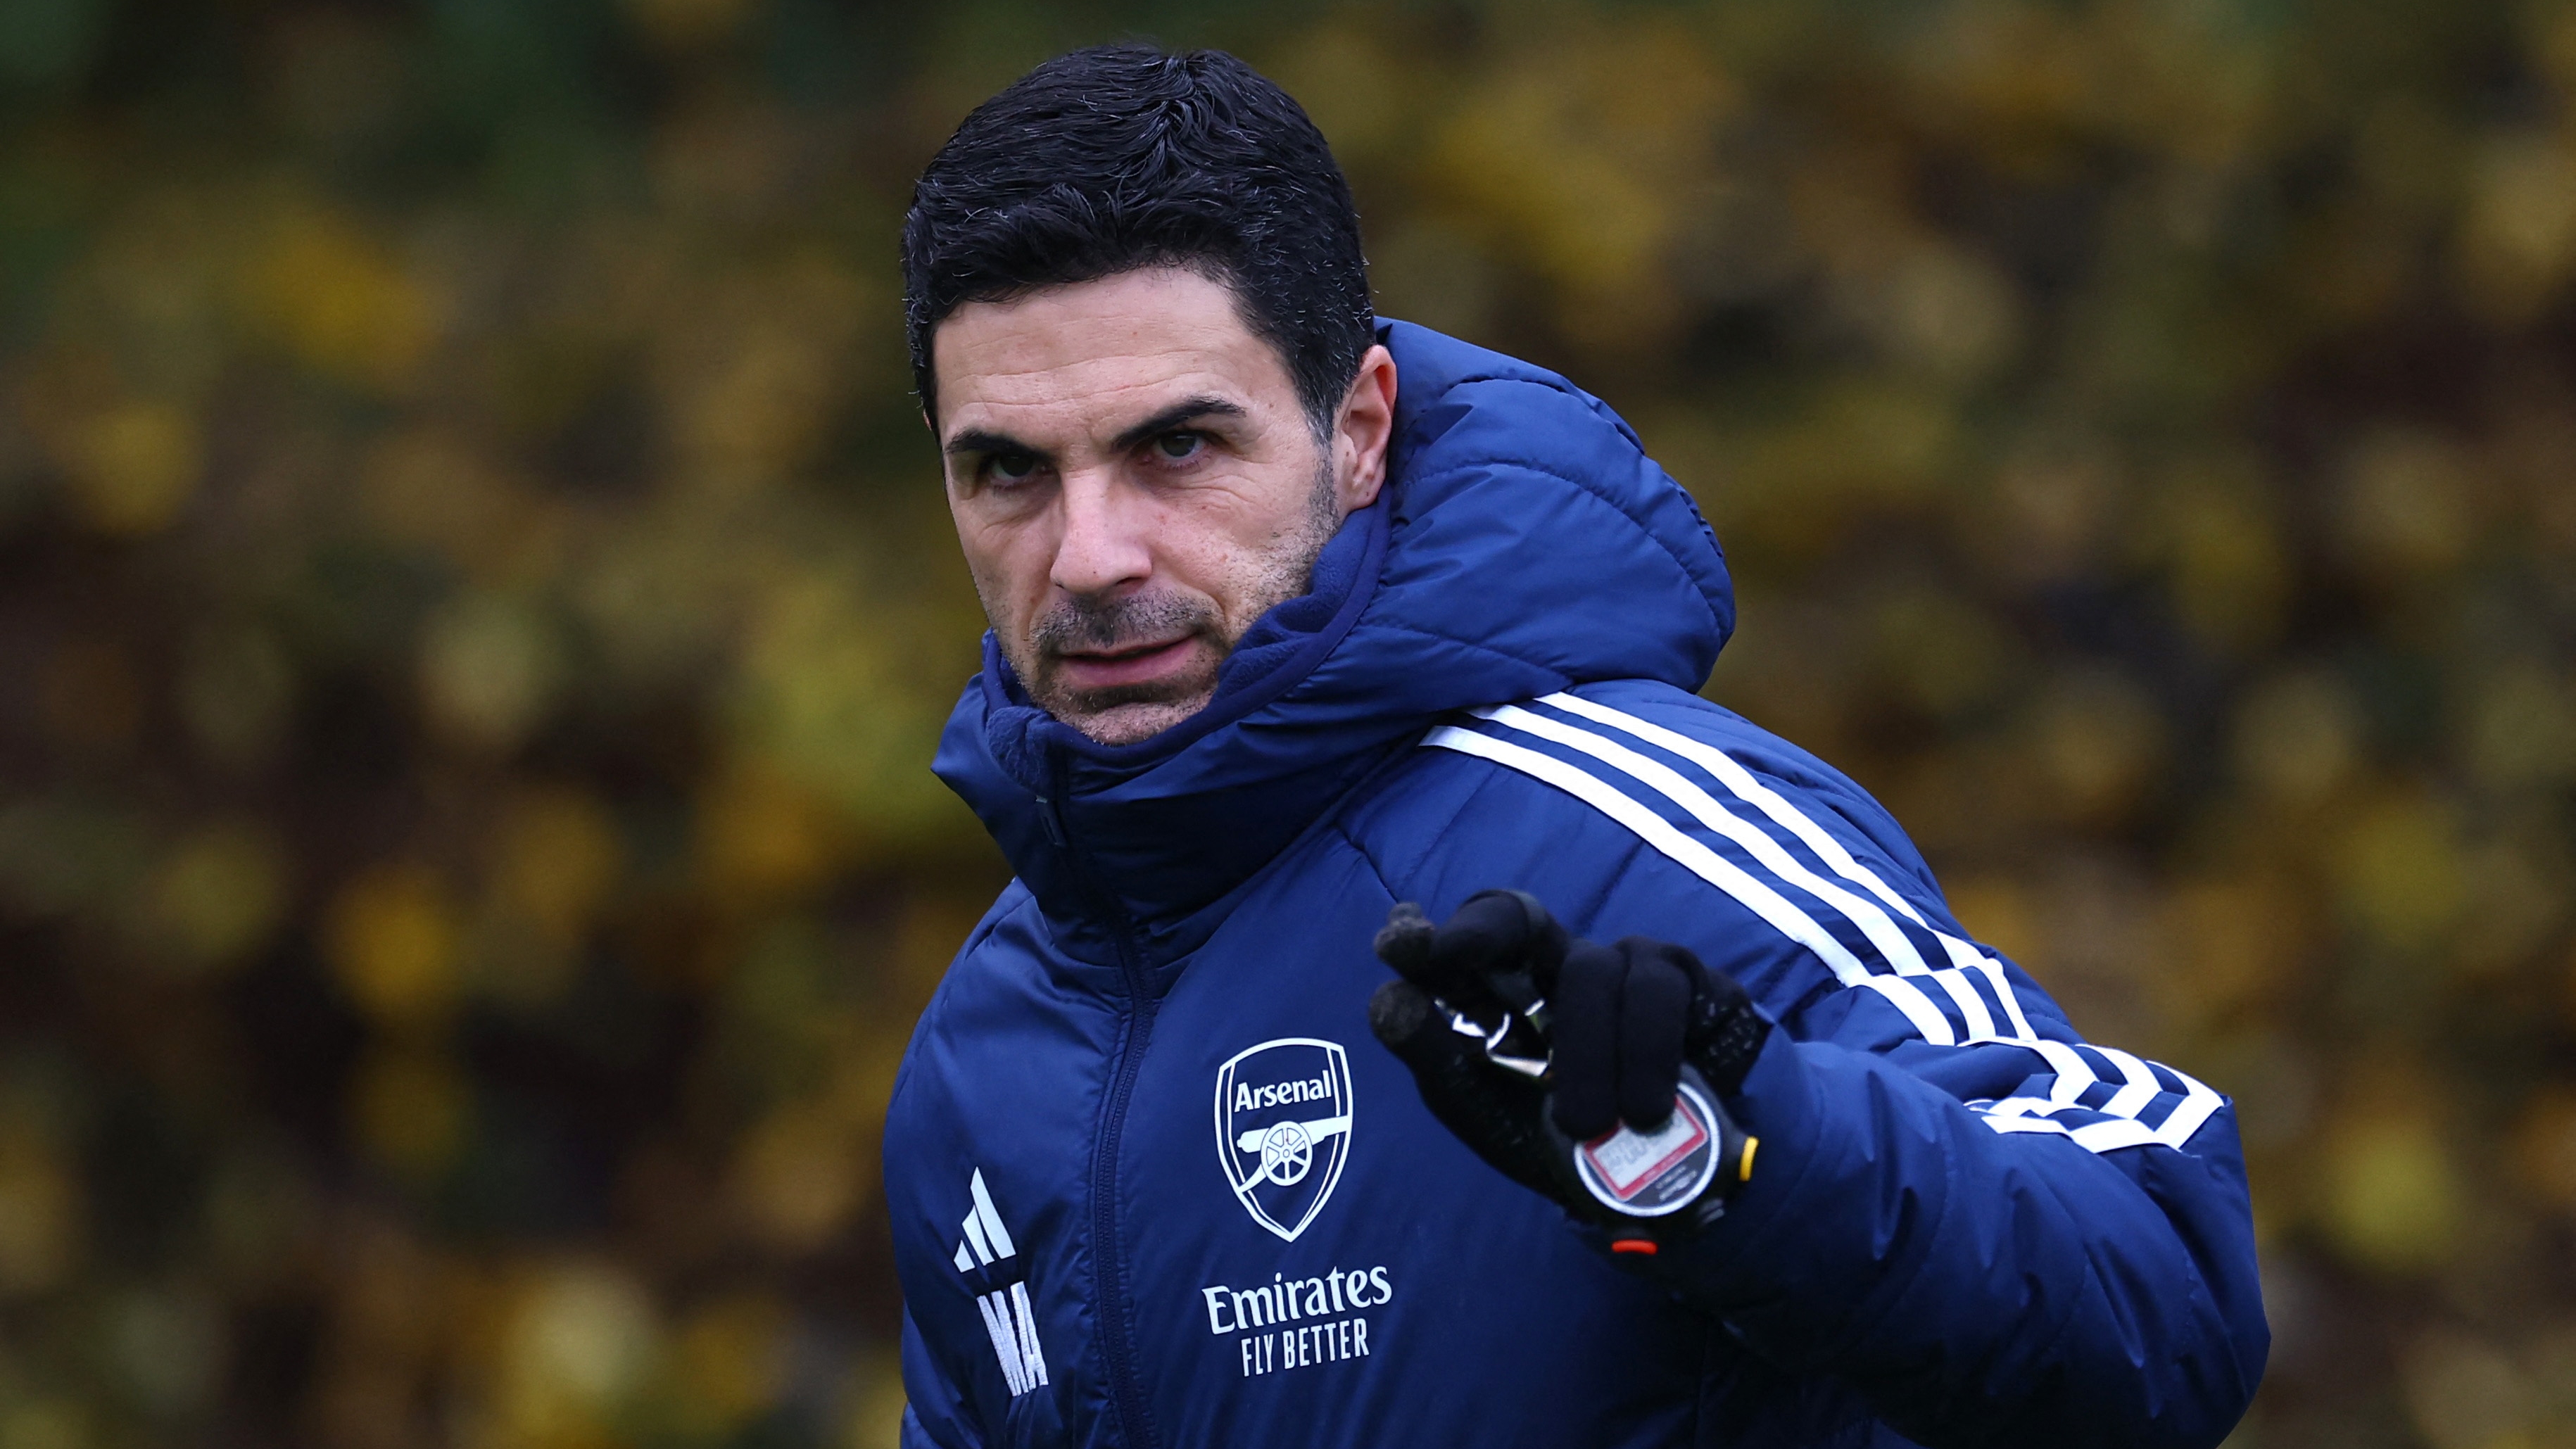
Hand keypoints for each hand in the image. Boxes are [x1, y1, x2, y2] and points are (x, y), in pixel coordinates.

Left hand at [1367, 890, 1768, 1235]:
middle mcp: (1562, 965)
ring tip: (1588, 1125)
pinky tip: (1645, 1108)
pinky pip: (1657, 993)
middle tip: (1448, 956)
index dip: (1432, 937)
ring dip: (1583, 1056)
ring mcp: (1629, 965)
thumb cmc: (1569, 1137)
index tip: (1398, 943)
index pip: (1466, 944)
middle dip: (1480, 931)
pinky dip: (1644, 1055)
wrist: (1675, 1191)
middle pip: (1515, 915)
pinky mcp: (1693, 980)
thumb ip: (1435, 1054)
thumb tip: (1386, 997)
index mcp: (1508, 993)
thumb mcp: (1491, 1110)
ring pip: (1589, 972)